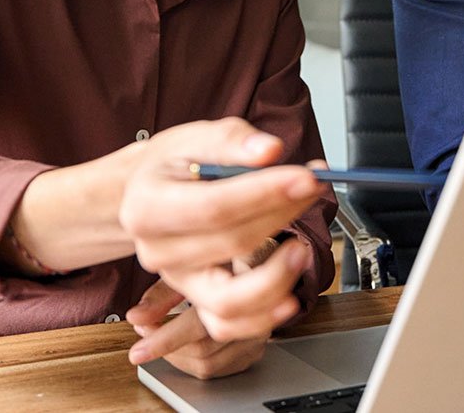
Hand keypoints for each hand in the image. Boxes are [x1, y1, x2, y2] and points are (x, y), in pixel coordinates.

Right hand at [120, 119, 323, 342]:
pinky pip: (229, 325)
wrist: (151, 194)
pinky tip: (289, 296)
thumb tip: (269, 151)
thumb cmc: (174, 166)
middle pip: (231, 243)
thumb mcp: (194, 138)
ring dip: (276, 278)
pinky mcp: (197, 300)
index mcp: (147, 206)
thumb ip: (232, 141)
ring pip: (228, 300)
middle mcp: (157, 251)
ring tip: (303, 249)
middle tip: (316, 190)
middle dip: (283, 216)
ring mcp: (178, 281)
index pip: (215, 206)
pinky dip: (263, 318)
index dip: (264, 194)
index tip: (305, 177)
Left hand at [125, 279, 268, 378]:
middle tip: (144, 331)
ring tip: (159, 335)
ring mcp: (259, 335)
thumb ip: (162, 294)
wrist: (258, 265)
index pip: (199, 324)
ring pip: (207, 365)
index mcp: (239, 286)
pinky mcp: (254, 351)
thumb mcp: (188, 268)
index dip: (165, 340)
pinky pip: (216, 371)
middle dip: (165, 346)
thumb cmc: (217, 263)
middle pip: (203, 349)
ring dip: (175, 356)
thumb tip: (136, 318)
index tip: (137, 352)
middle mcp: (256, 314)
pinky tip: (182, 345)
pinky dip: (191, 362)